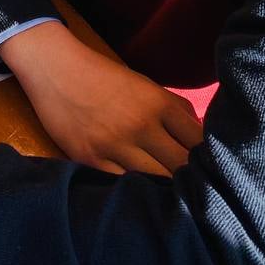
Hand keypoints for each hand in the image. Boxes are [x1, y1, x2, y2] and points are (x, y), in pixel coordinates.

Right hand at [0, 22, 202, 175]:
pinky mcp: (90, 159)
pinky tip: (138, 194)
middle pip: (181, 167)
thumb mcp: (143, 84)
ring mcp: (114, 144)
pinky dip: (133, 192)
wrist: (54, 67)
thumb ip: (172, 108)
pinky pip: (121, 186)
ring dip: (164, 190)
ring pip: (154, 182)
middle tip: (195, 189)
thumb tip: (198, 136)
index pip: (198, 141)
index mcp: (158, 103)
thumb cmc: (102, 75)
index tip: (209, 168)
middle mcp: (140, 125)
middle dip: (191, 179)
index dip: (208, 158)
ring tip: (169, 197)